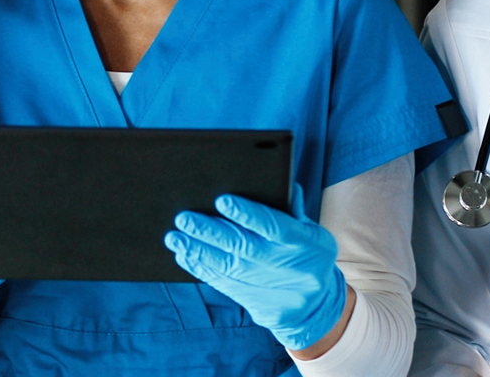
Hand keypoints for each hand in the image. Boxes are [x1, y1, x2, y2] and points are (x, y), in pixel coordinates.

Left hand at [163, 187, 346, 349]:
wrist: (315, 305)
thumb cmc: (309, 255)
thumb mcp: (313, 232)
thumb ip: (294, 211)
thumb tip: (279, 184)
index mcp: (304, 243)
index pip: (274, 227)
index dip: (248, 215)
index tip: (222, 201)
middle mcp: (284, 266)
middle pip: (243, 247)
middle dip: (210, 232)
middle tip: (184, 218)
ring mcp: (267, 286)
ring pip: (227, 266)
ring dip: (197, 251)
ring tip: (174, 238)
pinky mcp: (252, 301)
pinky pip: (222, 283)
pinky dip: (199, 269)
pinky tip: (183, 255)